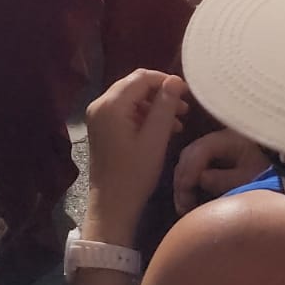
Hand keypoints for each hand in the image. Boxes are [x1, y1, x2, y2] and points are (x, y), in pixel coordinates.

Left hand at [82, 70, 188, 240]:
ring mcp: (99, 116)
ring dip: (155, 106)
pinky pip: (125, 111)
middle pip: (134, 86)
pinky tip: (163, 129)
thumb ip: (165, 107)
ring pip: (131, 98)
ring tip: (179, 120)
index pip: (140, 78)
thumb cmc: (134, 175)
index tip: (186, 92)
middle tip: (185, 107)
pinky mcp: (102, 127)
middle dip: (161, 93)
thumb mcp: (154, 140)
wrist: (112, 206)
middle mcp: (100, 104)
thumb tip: (175, 80)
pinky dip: (144, 116)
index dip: (164, 80)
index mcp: (110, 105)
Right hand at [173, 129, 262, 214]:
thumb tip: (200, 179)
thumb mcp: (249, 180)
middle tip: (183, 207)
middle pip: (190, 154)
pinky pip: (193, 165)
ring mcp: (214, 145)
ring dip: (183, 182)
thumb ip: (224, 179)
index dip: (189, 171)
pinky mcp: (212, 156)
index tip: (185, 195)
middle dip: (183, 180)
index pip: (200, 150)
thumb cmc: (268, 177)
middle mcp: (218, 138)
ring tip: (185, 206)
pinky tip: (189, 197)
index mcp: (229, 139)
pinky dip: (188, 180)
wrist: (280, 177)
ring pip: (188, 160)